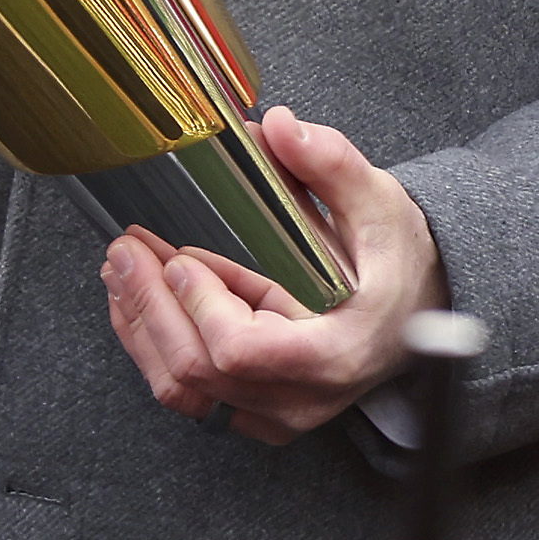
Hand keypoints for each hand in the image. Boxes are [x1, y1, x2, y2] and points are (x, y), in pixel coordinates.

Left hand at [100, 106, 441, 442]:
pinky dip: (153, 349)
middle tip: (126, 249)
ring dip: (140, 328)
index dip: (200, 304)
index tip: (178, 256)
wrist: (418, 313)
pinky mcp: (256, 411)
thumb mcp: (380, 206)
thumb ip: (333, 165)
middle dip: (149, 305)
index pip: (242, 350)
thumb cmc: (401, 265)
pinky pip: (190, 397)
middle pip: (198, 371)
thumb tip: (279, 127)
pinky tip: (137, 304)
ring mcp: (276, 413)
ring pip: (183, 391)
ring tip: (120, 271)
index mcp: (336, 352)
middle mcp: (302, 397)